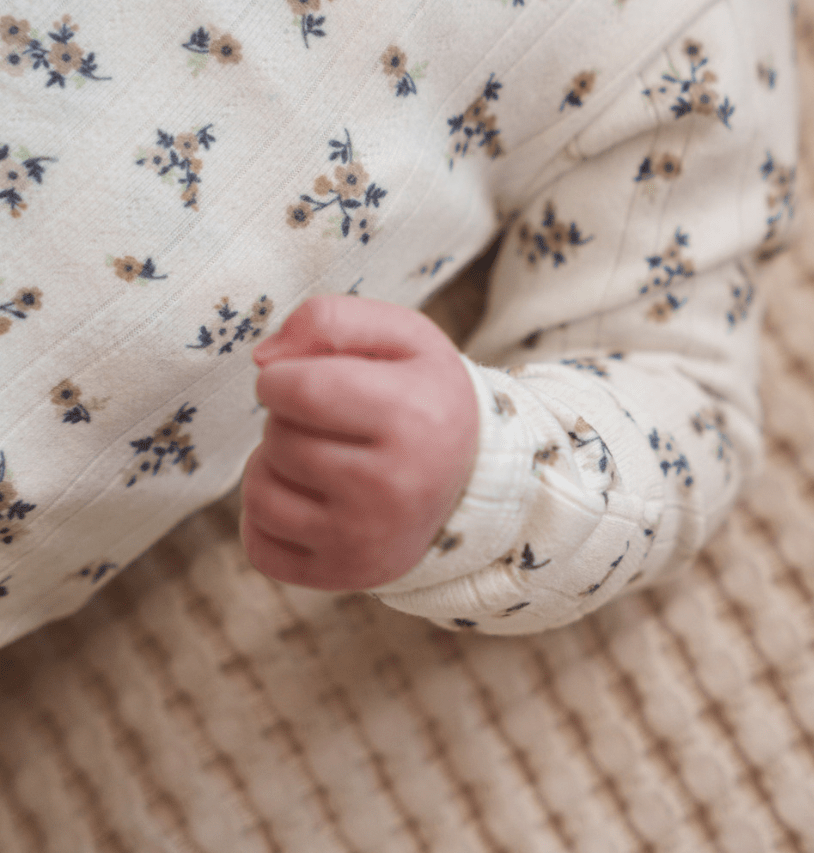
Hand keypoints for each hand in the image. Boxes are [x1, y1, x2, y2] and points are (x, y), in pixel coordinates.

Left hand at [240, 294, 479, 590]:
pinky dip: (268, 517)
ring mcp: (367, 539)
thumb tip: (263, 361)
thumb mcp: (402, 336)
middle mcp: (393, 486)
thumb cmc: (424, 396)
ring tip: (317, 457)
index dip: (281, 377)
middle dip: (287, 420)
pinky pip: (259, 545)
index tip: (301, 379)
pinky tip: (308, 499)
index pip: (298, 389)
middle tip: (329, 423)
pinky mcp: (345, 575)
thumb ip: (331, 319)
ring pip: (259, 492)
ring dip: (273, 465)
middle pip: (278, 439)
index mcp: (412, 416)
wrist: (473, 480)